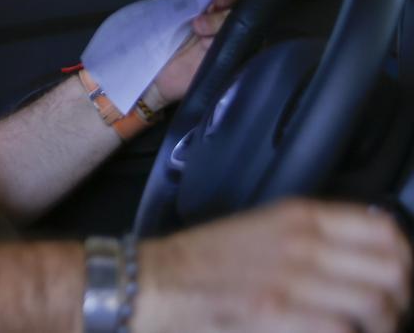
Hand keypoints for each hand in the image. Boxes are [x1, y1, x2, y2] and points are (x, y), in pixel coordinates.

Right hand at [135, 200, 411, 332]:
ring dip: (378, 328)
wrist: (149, 282)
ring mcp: (292, 279)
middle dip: (397, 304)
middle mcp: (302, 243)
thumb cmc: (198, 263)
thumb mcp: (259, 229)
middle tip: (384, 321)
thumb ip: (311, 236)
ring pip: (377, 308)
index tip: (396, 287)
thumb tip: (364, 254)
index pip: (387, 234)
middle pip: (392, 274)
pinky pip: (342, 329)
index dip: (403, 265)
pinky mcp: (277, 313)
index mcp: (299, 217)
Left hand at [149, 0, 259, 104]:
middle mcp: (231, 5)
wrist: (151, 63)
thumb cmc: (161, 23)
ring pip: (248, 13)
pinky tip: (207, 40)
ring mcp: (235, 28)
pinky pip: (245, 38)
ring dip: (222, 17)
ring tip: (198, 27)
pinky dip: (225, 35)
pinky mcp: (237, 50)